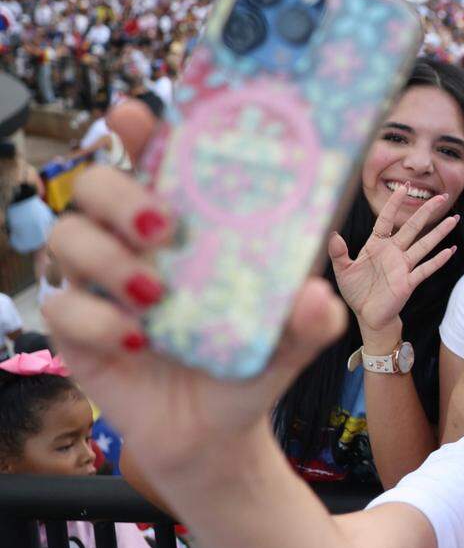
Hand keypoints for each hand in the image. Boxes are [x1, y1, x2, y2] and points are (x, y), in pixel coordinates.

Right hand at [43, 103, 346, 476]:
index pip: (154, 159)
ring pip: (66, 235)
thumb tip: (318, 297)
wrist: (214, 432)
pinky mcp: (78, 329)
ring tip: (155, 292)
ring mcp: (101, 282)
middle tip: (162, 223)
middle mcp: (136, 242)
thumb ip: (310, 320)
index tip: (137, 115)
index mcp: (187, 225)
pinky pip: (61, 305)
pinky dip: (98, 321)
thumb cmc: (247, 362)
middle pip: (96, 184)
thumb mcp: (291, 341)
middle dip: (120, 191)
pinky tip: (138, 342)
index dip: (139, 129)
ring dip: (107, 256)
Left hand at [328, 183, 458, 336]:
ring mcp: (403, 267)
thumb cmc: (355, 292)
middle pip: (413, 227)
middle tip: (441, 197)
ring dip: (439, 232)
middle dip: (427, 211)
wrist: (367, 316)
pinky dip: (439, 260)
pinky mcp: (409, 282)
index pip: (387, 219)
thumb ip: (338, 253)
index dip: (395, 204)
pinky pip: (426, 269)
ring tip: (454, 219)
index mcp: (377, 245)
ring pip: (424, 245)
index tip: (404, 187)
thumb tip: (333, 235)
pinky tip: (451, 250)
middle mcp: (393, 252)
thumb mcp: (343, 271)